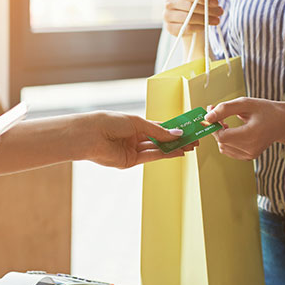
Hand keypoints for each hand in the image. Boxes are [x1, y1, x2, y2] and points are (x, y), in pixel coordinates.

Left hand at [78, 111, 197, 168]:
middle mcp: (135, 137)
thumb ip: (158, 131)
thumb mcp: (137, 122)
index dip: (174, 129)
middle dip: (177, 140)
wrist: (90, 136)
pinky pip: (151, 157)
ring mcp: (133, 150)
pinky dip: (165, 154)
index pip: (159, 127)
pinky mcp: (130, 161)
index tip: (188, 129)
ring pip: (158, 149)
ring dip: (174, 148)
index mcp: (135, 125)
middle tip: (193, 140)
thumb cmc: (109, 122)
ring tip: (189, 146)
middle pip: (160, 139)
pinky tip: (177, 152)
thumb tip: (177, 133)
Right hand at [163, 0, 223, 36]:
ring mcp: (167, 15)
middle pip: (189, 6)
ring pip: (188, 18)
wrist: (187, 16)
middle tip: (220, 12)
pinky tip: (206, 26)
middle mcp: (169, 1)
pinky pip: (186, 28)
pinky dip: (198, 28)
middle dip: (207, 10)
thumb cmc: (196, 1)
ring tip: (217, 20)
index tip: (216, 3)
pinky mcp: (170, 27)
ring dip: (205, 20)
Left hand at [205, 97, 284, 159]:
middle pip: (221, 141)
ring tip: (227, 122)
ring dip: (220, 134)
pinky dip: (226, 140)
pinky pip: (228, 150)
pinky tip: (233, 130)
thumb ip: (224, 109)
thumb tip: (207, 116)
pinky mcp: (249, 157)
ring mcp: (250, 155)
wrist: (282, 122)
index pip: (222, 137)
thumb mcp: (245, 103)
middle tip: (218, 113)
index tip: (211, 114)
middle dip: (216, 128)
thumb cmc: (265, 110)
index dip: (213, 126)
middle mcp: (251, 148)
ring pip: (223, 147)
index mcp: (252, 135)